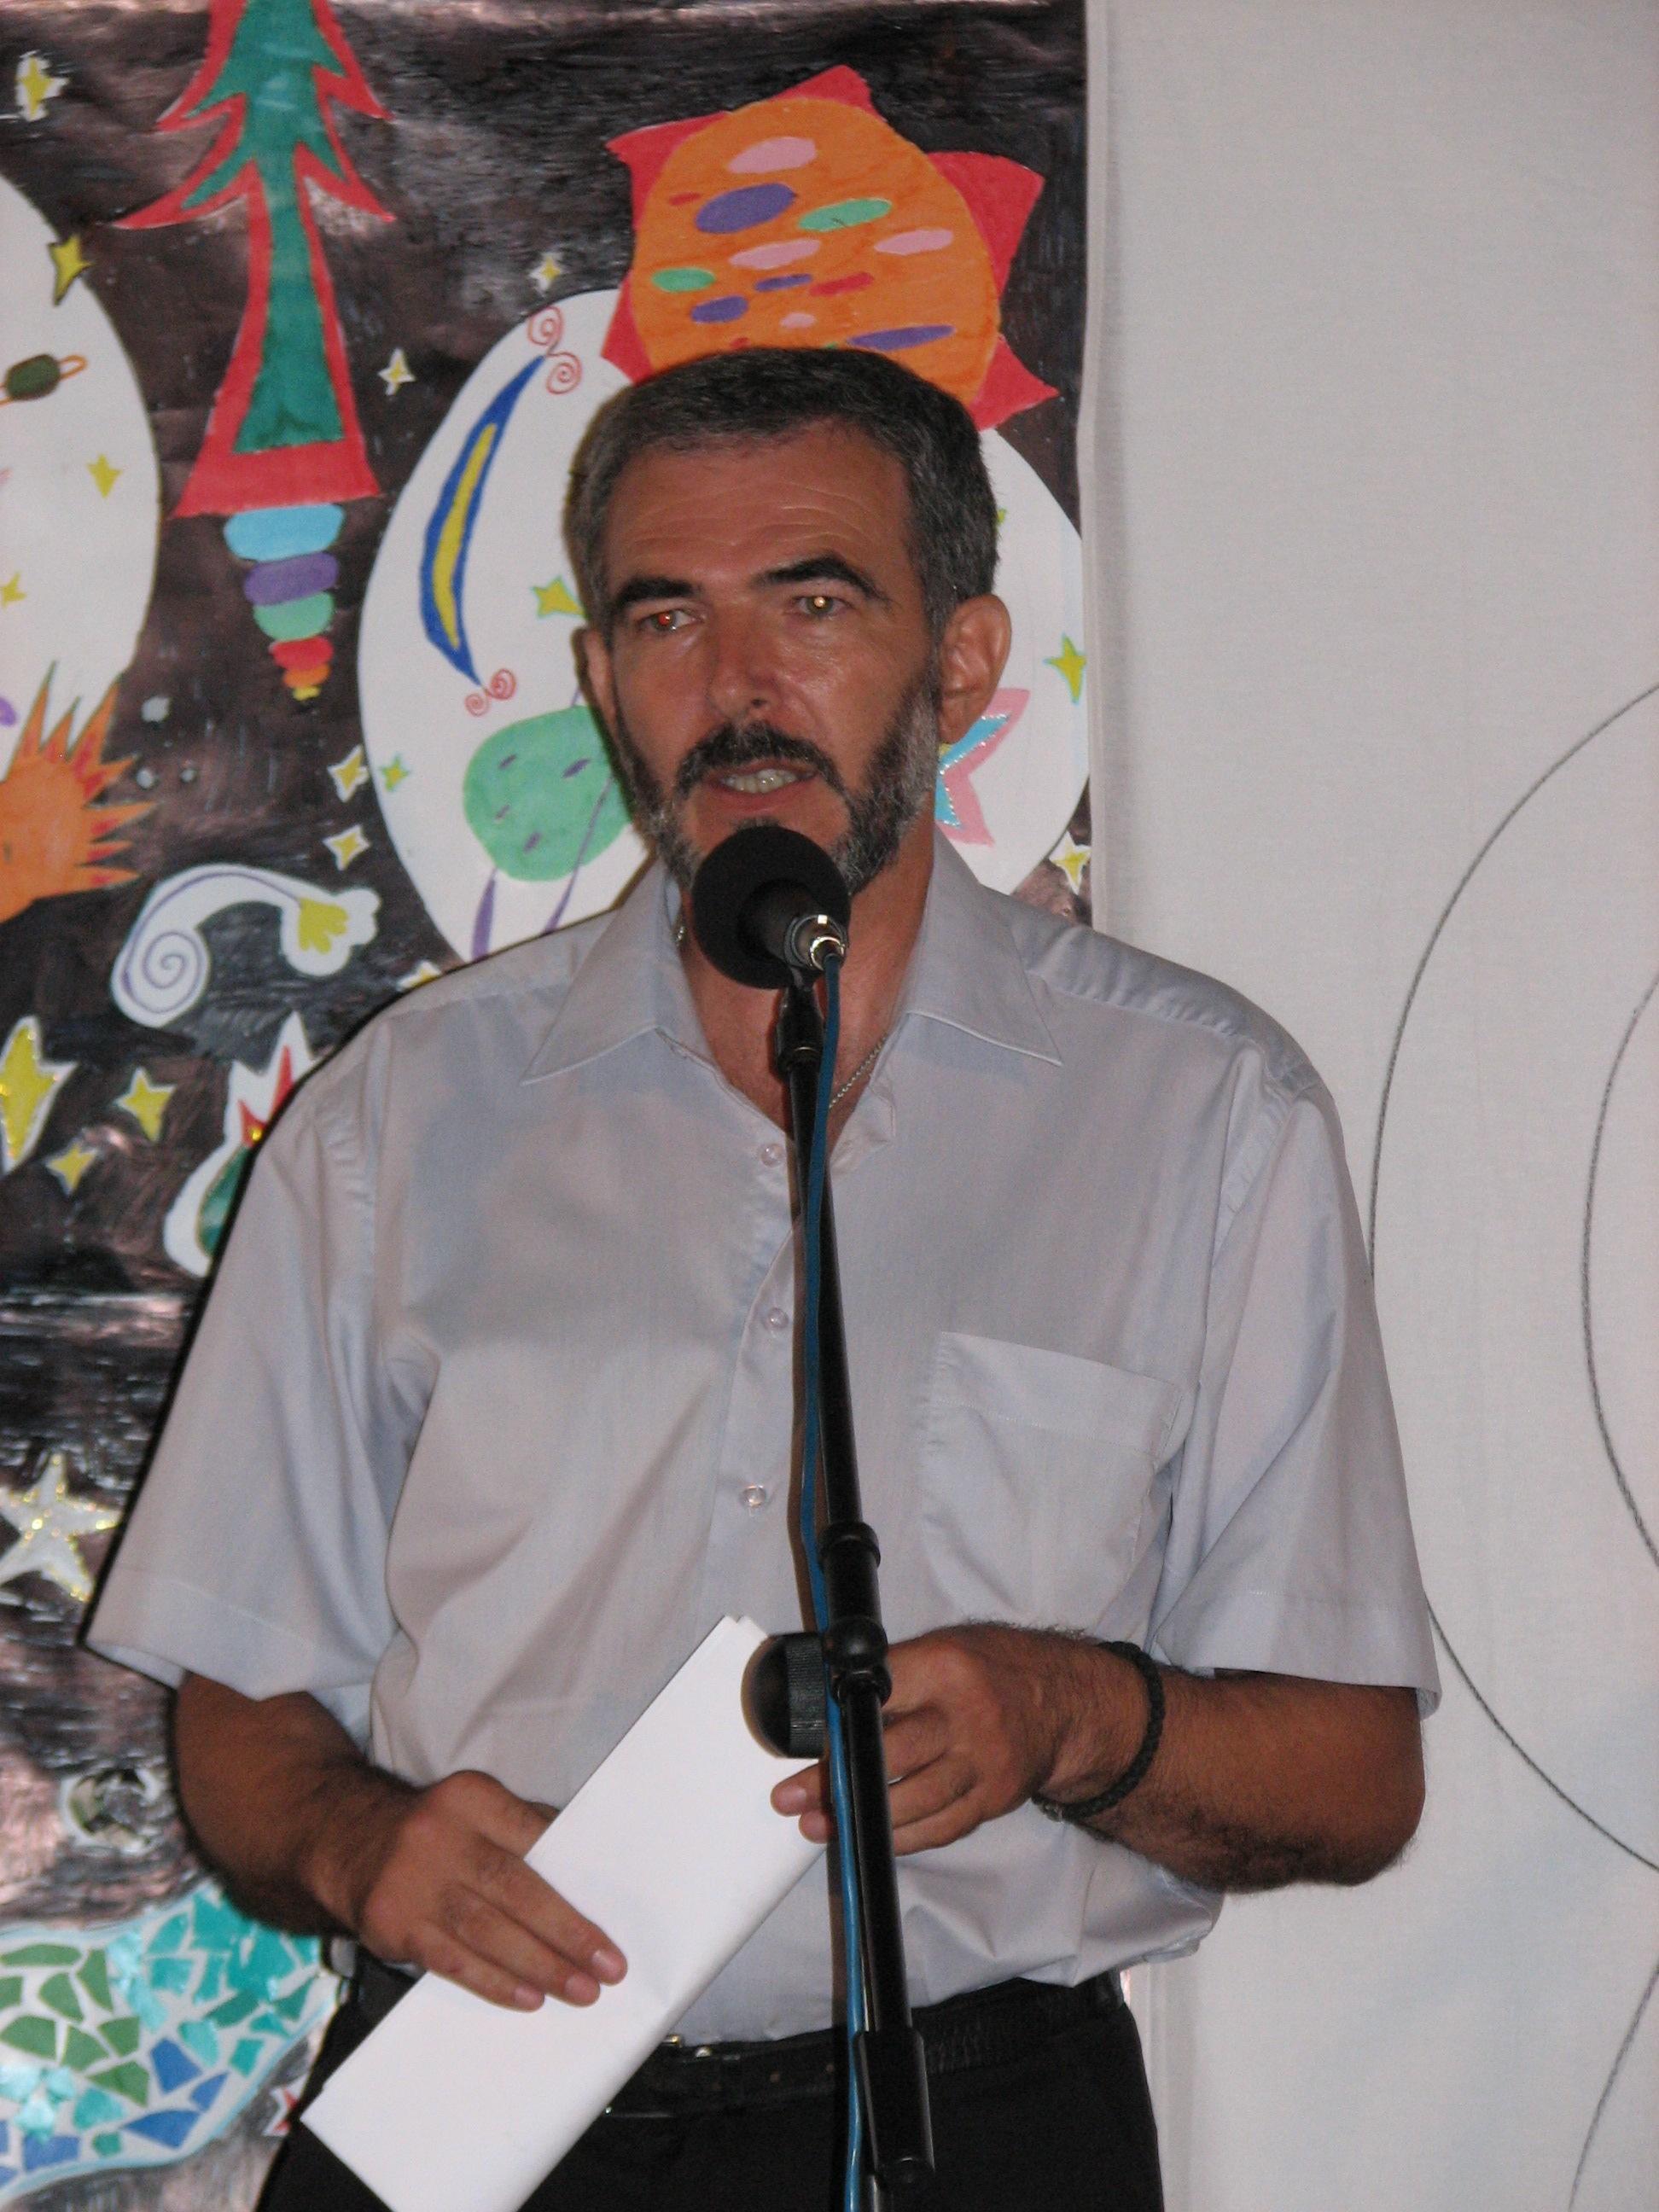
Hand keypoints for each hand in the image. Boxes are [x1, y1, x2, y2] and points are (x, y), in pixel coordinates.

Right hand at [310, 1768, 626, 2011]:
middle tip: (607, 1967)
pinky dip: (493, 1982)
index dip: (573, 1874)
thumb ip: (524, 1829)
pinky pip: (451, 1960)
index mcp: (471, 1798)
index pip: (533, 1834)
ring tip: (578, 1990)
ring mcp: (413, 1882)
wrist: (348, 1839)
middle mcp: (441, 1836)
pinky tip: (528, 1998)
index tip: (611, 1912)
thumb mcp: (475, 1808)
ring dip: (538, 1965)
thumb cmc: (436, 1831)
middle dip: (566, 1932)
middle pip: (514, 1888)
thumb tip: (584, 1873)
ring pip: (486, 1930)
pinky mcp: (393, 1924)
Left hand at [771, 1626, 1117, 1854]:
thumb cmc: (990, 1670)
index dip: (839, 1722)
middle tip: (791, 1797)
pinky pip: (940, 1827)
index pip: (879, 1696)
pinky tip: (874, 1835)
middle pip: (891, 1755)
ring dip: (861, 1818)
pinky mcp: (994, 1798)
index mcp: (946, 1667)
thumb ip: (895, 1676)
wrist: (1062, 1702)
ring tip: (821, 1824)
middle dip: (835, 1780)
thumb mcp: (944, 1650)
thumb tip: (833, 1709)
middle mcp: (967, 1716)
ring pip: (913, 1802)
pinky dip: (902, 1836)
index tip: (806, 1742)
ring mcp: (984, 1763)